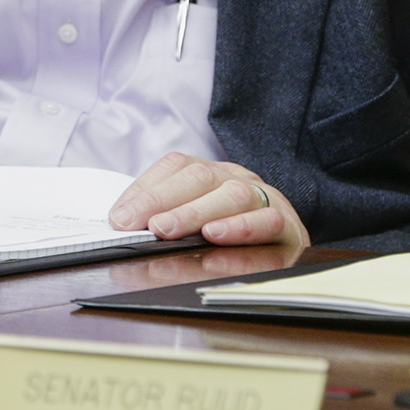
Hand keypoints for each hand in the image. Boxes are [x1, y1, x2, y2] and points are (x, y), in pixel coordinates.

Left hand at [108, 153, 308, 248]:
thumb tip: (120, 223)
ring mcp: (264, 198)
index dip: (146, 189)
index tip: (120, 218)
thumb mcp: (194, 217)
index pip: (176, 166)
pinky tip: (219, 235)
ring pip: (232, 195)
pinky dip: (242, 227)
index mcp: (211, 172)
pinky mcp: (287, 225)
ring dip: (196, 212)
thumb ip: (160, 215)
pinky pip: (267, 220)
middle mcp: (236, 178)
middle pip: (201, 177)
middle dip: (165, 200)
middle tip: (142, 225)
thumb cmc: (231, 231)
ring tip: (168, 229)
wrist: (289, 242)